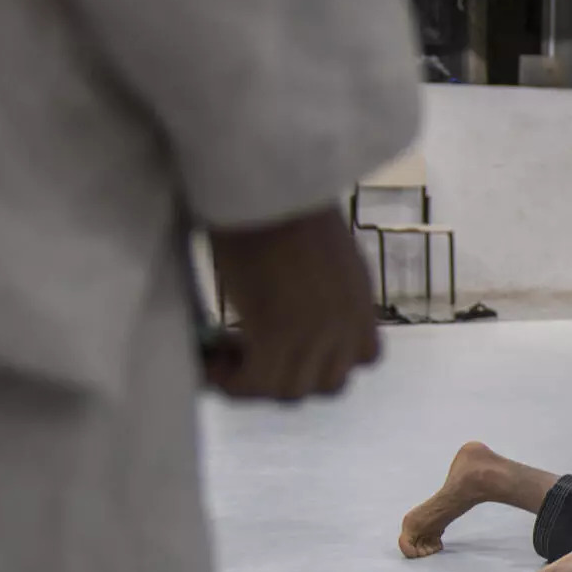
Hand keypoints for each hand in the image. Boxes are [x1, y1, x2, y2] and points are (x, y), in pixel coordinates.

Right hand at [206, 207, 380, 400]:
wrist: (263, 180)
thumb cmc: (277, 198)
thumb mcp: (318, 250)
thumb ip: (318, 288)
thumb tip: (283, 304)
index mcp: (360, 297)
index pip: (363, 358)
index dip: (325, 361)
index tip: (288, 344)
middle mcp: (348, 321)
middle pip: (328, 385)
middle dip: (289, 378)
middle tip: (248, 354)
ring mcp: (318, 333)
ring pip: (290, 392)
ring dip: (255, 384)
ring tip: (223, 357)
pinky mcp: (278, 335)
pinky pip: (254, 385)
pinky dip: (229, 382)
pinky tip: (207, 361)